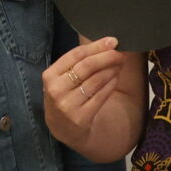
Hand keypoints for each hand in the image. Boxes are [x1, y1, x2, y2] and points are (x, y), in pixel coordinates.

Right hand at [42, 38, 137, 154]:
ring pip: (96, 80)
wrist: (64, 129)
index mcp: (49, 76)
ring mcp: (68, 105)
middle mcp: (56, 90)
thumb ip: (77, 62)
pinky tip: (115, 77)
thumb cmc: (65, 96)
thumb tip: (106, 43)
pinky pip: (101, 95)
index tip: (112, 41)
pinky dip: (111, 84)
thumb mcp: (62, 79)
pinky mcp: (81, 117)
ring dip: (111, 69)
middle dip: (107, 57)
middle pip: (87, 66)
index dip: (96, 46)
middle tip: (120, 52)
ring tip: (119, 64)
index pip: (75, 55)